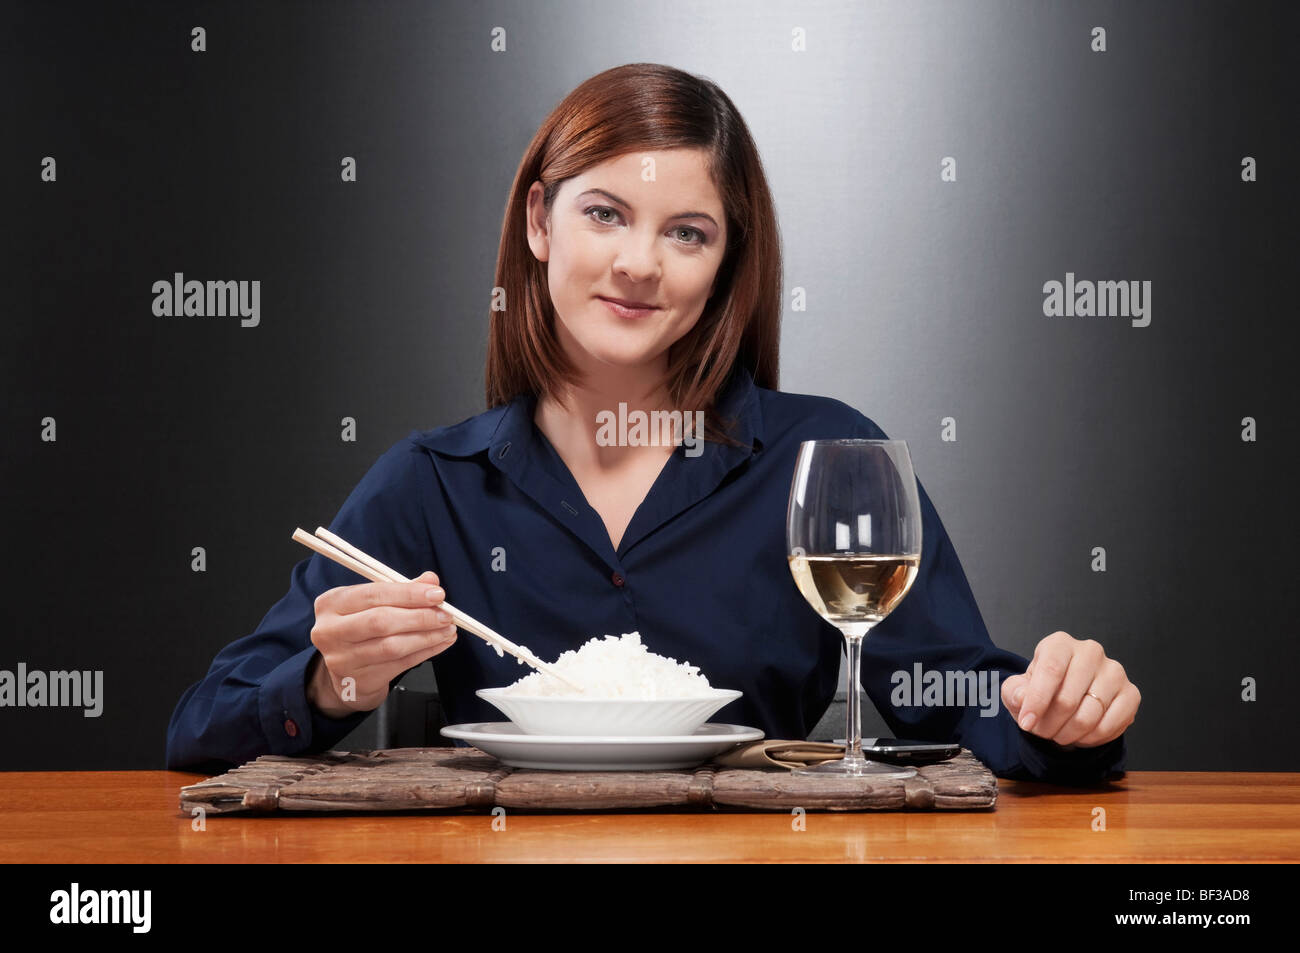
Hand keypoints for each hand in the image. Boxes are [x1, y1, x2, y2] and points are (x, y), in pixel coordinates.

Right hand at [308, 570, 456, 716]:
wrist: (344, 673)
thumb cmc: (360, 629)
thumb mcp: (372, 604)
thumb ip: (400, 590)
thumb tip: (431, 581)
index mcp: (331, 603)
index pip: (373, 594)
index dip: (408, 593)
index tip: (437, 594)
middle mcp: (330, 631)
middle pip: (381, 621)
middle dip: (420, 617)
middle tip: (446, 614)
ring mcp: (342, 659)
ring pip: (392, 646)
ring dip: (427, 636)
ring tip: (447, 629)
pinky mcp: (359, 680)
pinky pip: (400, 664)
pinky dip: (425, 652)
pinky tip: (440, 643)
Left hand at [1001, 631, 1139, 748]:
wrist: (1067, 697)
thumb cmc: (1042, 690)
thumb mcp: (1018, 689)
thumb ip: (1014, 692)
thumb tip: (1023, 699)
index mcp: (1060, 644)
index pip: (1050, 671)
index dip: (1037, 701)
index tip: (1026, 723)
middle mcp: (1090, 652)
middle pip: (1068, 698)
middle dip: (1049, 724)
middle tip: (1041, 732)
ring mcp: (1114, 672)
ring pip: (1089, 715)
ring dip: (1068, 734)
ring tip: (1058, 734)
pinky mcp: (1131, 693)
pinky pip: (1110, 725)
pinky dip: (1091, 738)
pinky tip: (1080, 735)